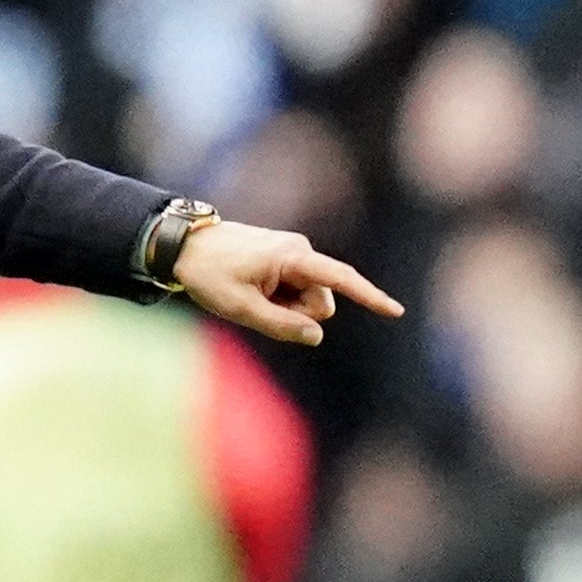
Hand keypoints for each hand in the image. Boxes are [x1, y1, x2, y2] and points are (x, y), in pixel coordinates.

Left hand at [166, 219, 404, 348]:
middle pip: (321, 304)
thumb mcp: (241, 308)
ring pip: (309, 302)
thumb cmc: (210, 274)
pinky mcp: (287, 260)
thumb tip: (316, 336)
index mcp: (293, 257)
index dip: (370, 297)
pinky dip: (279, 300)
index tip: (396, 311)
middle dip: (297, 315)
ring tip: (251, 294)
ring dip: (285, 308)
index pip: (341, 279)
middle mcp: (301, 251)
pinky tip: (254, 289)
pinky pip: (295, 293)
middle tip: (255, 304)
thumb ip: (280, 325)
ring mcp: (294, 255)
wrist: (185, 245)